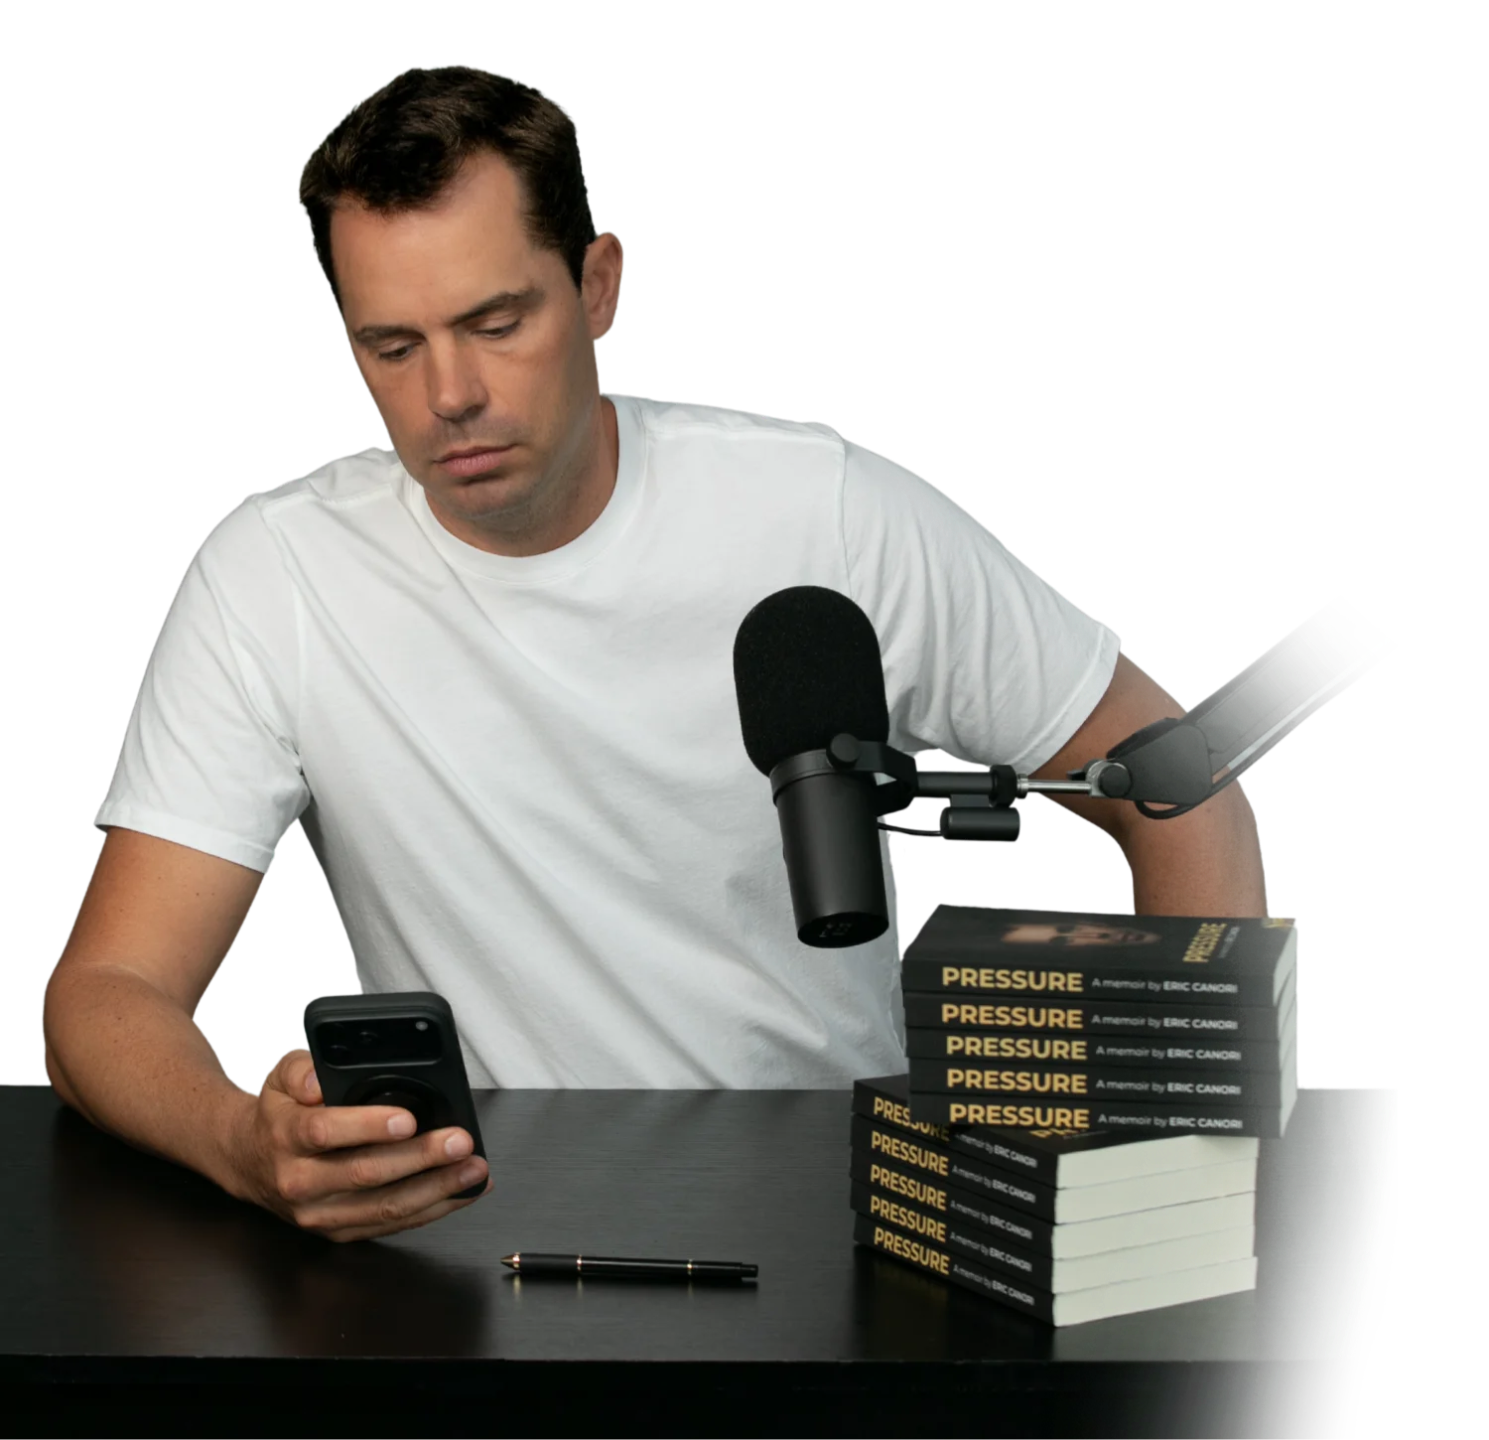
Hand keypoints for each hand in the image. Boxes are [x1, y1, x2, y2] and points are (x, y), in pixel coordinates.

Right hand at [227, 1047, 490, 1242]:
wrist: (248, 1159)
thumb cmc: (280, 1111)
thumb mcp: (281, 1074)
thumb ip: (302, 1069)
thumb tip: (320, 1081)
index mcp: (285, 1136)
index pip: (325, 1132)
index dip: (368, 1126)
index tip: (409, 1118)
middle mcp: (299, 1181)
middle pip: (364, 1174)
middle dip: (419, 1158)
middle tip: (460, 1141)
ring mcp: (318, 1213)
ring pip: (382, 1207)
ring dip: (435, 1189)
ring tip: (473, 1168)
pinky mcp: (338, 1231)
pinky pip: (389, 1225)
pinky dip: (432, 1209)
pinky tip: (461, 1191)